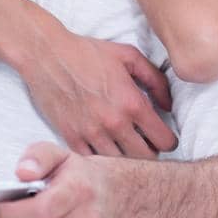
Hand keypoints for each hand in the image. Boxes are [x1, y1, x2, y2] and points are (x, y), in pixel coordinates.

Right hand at [20, 27, 177, 157]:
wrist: (48, 55)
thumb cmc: (88, 52)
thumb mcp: (129, 56)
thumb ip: (156, 80)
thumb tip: (168, 106)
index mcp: (132, 104)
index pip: (163, 140)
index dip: (169, 141)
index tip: (165, 138)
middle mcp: (113, 123)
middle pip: (144, 158)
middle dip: (151, 153)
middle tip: (148, 144)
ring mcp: (91, 134)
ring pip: (119, 164)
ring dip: (127, 158)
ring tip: (127, 146)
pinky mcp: (71, 138)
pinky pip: (93, 162)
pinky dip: (101, 159)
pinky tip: (105, 147)